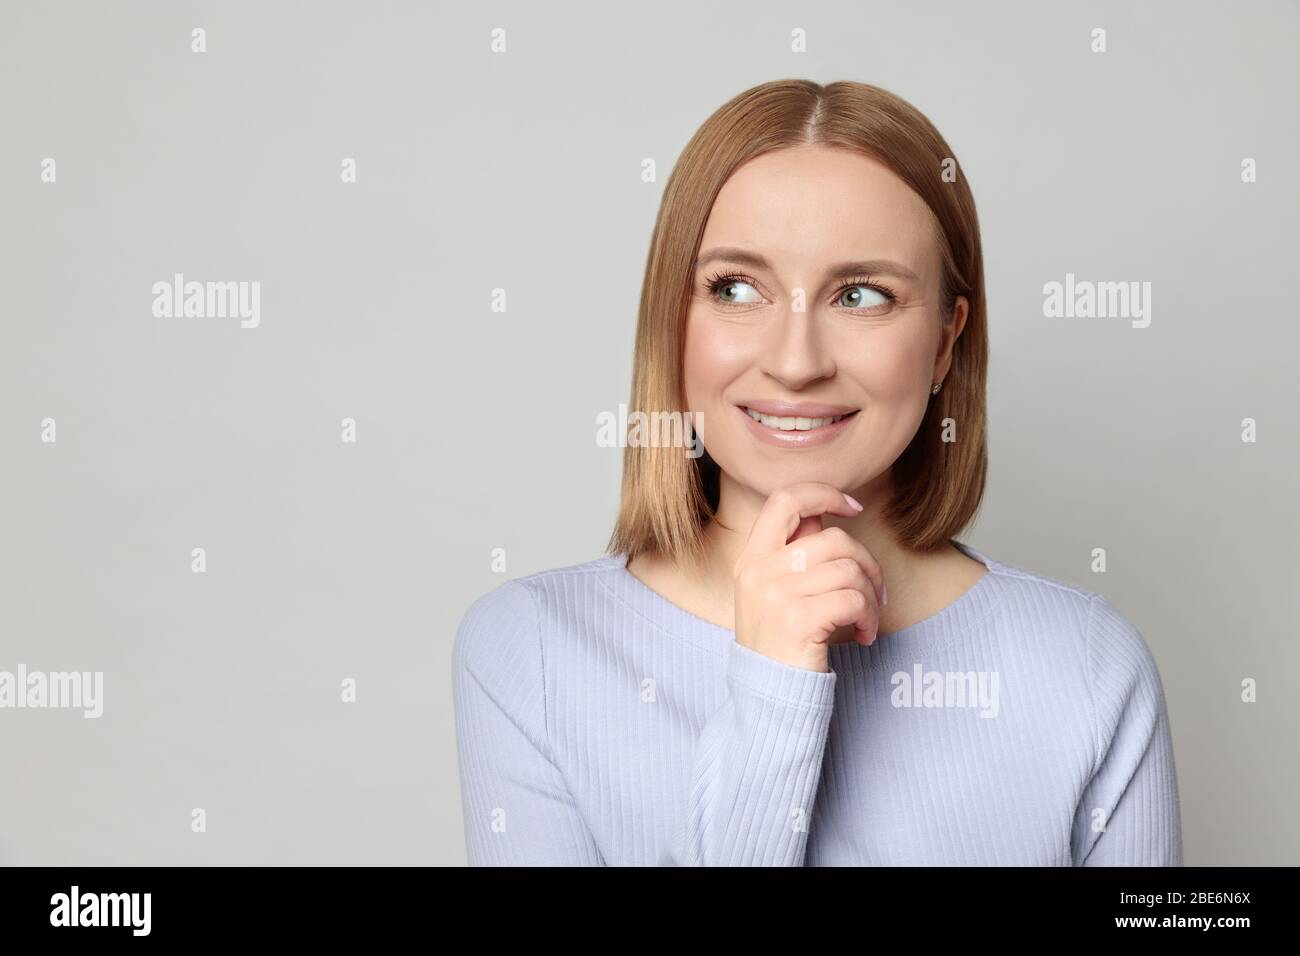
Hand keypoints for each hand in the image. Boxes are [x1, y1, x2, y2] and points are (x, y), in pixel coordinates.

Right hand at [732, 482, 885, 672]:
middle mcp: (757, 572)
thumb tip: (825, 518)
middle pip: (833, 538)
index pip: (785, 500)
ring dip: (870, 596)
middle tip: (875, 591)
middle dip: (866, 563)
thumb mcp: (774, 595)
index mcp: (750, 560)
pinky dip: (869, 617)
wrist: (768, 699)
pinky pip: (853, 599)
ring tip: (867, 619)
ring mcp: (774, 595)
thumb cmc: (781, 646)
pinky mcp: (797, 620)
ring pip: (849, 569)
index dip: (823, 493)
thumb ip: (794, 555)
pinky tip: (864, 635)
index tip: (852, 507)